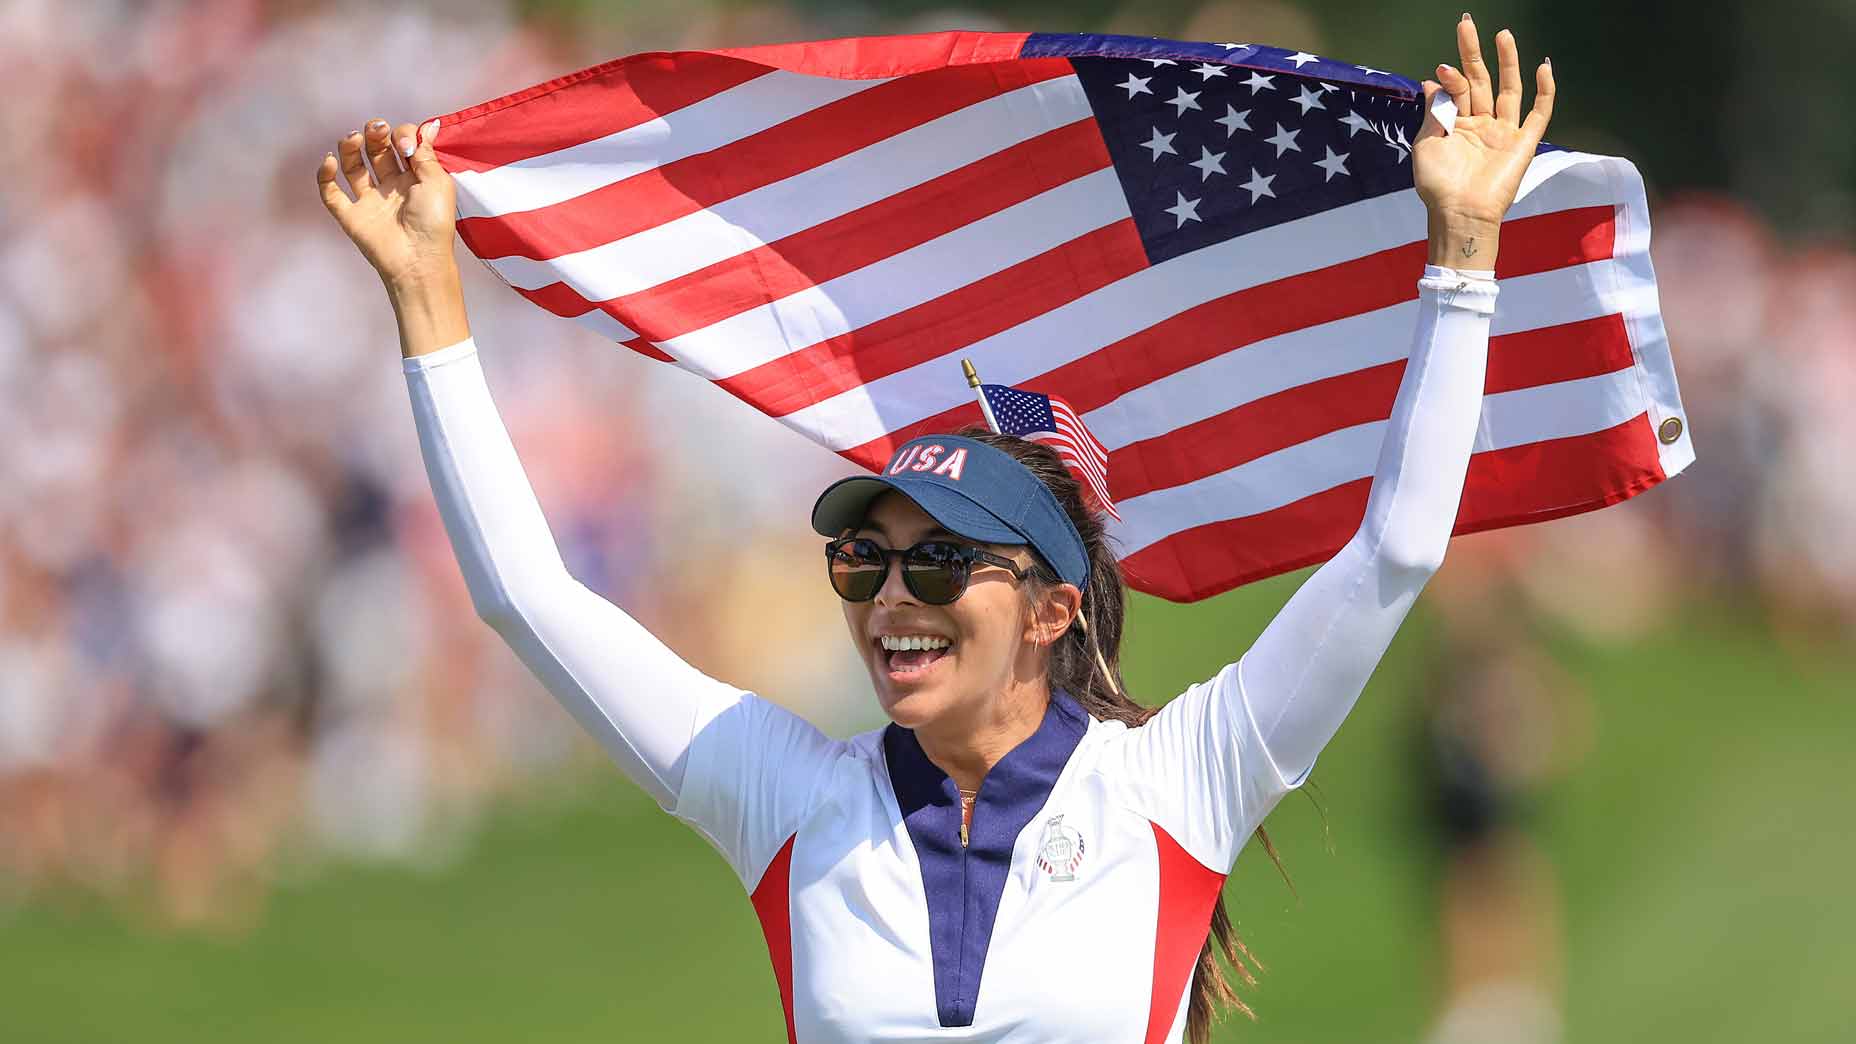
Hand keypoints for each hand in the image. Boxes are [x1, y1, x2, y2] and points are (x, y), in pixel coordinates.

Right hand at [316, 118, 469, 354]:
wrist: (419, 259)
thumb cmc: (434, 222)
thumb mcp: (438, 181)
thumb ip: (426, 153)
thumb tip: (429, 125)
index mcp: (414, 178)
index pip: (400, 145)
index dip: (401, 136)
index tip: (406, 146)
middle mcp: (391, 187)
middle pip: (376, 151)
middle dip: (374, 135)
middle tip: (376, 130)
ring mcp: (370, 201)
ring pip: (352, 167)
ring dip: (349, 148)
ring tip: (353, 138)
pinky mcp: (351, 216)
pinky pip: (331, 194)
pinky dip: (325, 176)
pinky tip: (330, 161)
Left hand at [1413, 15, 1555, 266]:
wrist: (1458, 214)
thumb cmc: (1437, 185)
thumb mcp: (1426, 144)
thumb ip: (1434, 112)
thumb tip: (1432, 80)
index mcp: (1457, 125)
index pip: (1457, 89)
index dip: (1451, 77)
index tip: (1442, 68)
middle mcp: (1482, 124)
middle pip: (1482, 80)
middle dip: (1474, 53)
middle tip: (1467, 23)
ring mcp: (1504, 132)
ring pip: (1509, 90)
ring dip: (1507, 62)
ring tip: (1503, 35)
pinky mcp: (1524, 144)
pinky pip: (1538, 114)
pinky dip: (1544, 91)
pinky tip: (1543, 67)